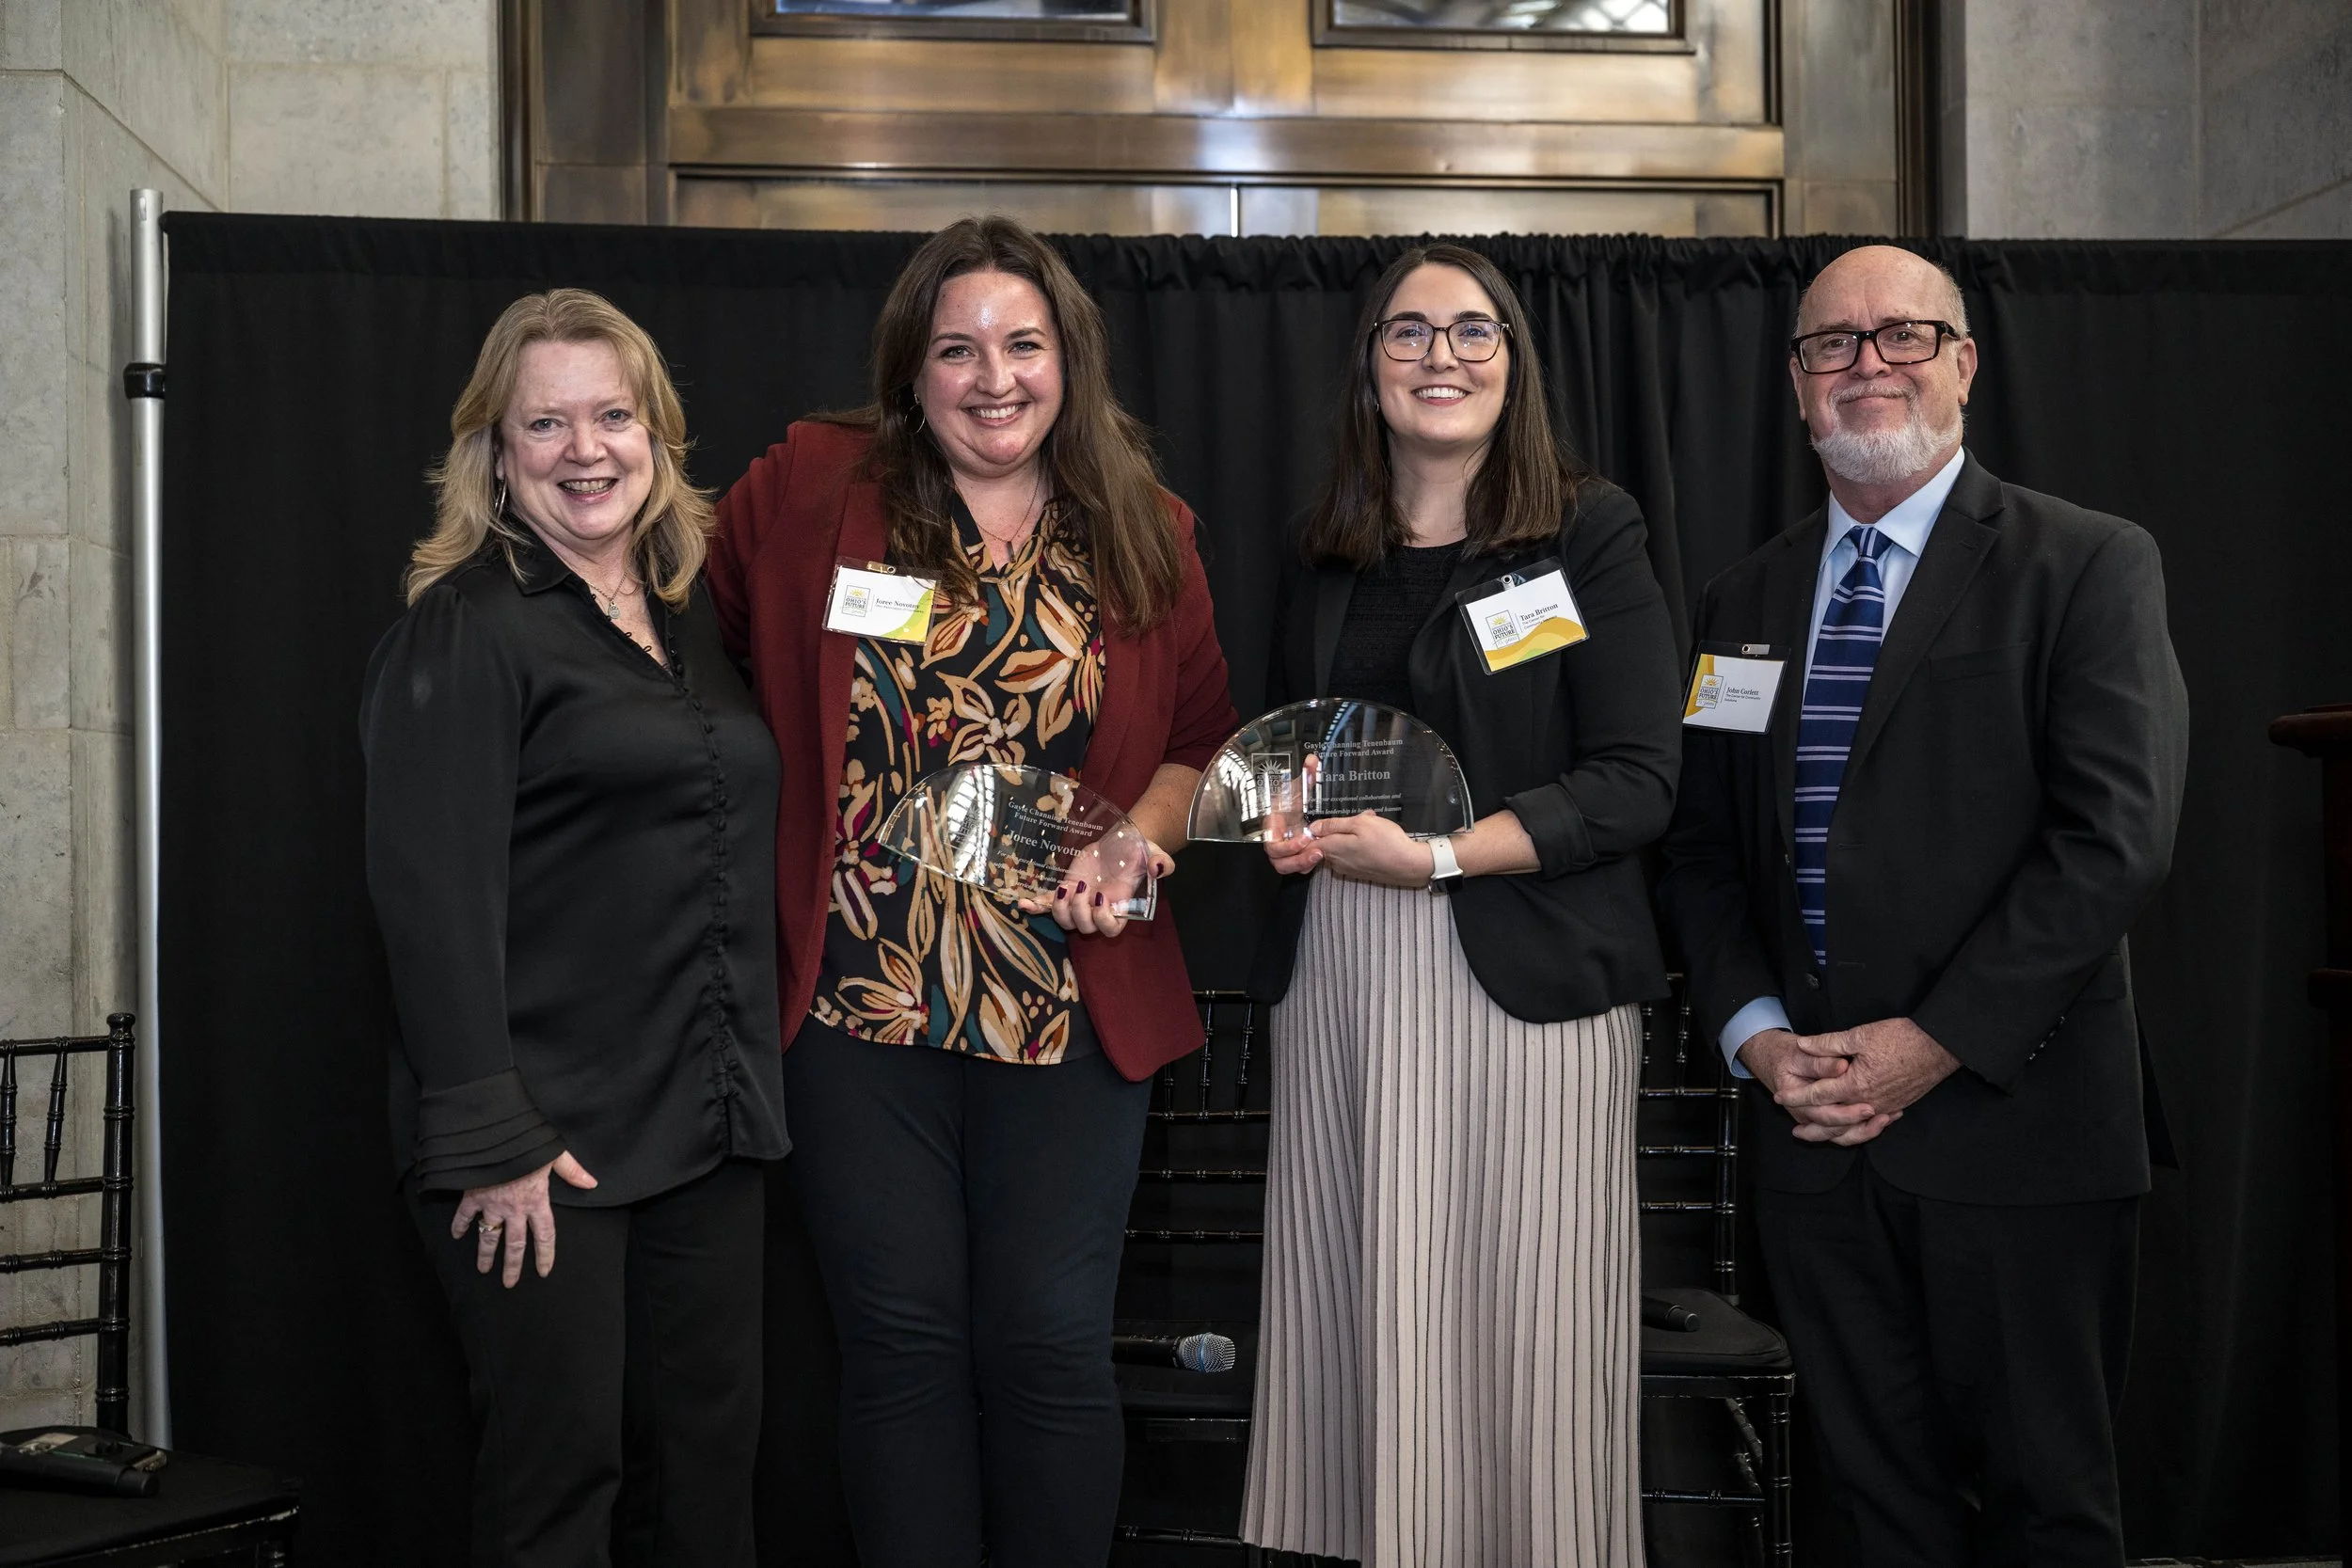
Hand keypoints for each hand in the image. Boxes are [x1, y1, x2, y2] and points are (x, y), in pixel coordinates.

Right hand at [451, 1151, 597, 1287]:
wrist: (497, 1137)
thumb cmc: (527, 1145)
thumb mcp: (555, 1155)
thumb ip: (572, 1171)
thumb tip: (591, 1183)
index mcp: (536, 1201)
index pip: (544, 1235)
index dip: (545, 1254)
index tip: (544, 1271)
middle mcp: (514, 1209)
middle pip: (515, 1244)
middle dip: (512, 1266)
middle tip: (509, 1283)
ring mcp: (492, 1204)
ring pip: (489, 1236)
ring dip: (485, 1254)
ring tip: (484, 1269)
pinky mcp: (473, 1196)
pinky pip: (464, 1215)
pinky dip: (459, 1225)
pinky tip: (456, 1236)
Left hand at [1020, 839, 1174, 939]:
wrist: (1120, 841)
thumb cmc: (1139, 850)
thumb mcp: (1155, 852)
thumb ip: (1162, 862)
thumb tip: (1159, 869)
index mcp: (1121, 906)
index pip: (1112, 928)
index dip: (1104, 920)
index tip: (1101, 898)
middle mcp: (1099, 909)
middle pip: (1085, 928)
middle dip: (1079, 911)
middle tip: (1082, 888)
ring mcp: (1079, 902)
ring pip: (1065, 921)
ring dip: (1060, 910)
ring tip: (1063, 889)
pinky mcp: (1065, 891)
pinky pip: (1047, 905)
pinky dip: (1035, 907)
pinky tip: (1023, 904)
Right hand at [1262, 754, 1321, 876]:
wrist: (1294, 807)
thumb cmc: (1293, 798)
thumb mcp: (1300, 787)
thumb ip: (1306, 774)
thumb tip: (1312, 760)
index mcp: (1272, 825)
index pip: (1271, 842)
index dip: (1286, 846)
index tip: (1305, 838)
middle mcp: (1275, 839)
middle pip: (1277, 859)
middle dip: (1296, 859)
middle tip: (1317, 851)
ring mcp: (1283, 849)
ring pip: (1285, 866)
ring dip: (1301, 863)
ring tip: (1320, 856)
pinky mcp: (1292, 855)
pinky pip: (1294, 867)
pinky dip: (1305, 865)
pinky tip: (1319, 859)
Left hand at [1305, 813, 1437, 888]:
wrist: (1409, 865)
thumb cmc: (1386, 841)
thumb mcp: (1360, 823)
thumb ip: (1333, 825)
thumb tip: (1313, 828)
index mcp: (1332, 849)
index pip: (1307, 845)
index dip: (1307, 834)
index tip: (1316, 824)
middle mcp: (1336, 862)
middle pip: (1324, 844)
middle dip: (1335, 829)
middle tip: (1355, 818)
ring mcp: (1347, 869)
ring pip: (1339, 848)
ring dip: (1348, 836)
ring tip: (1369, 824)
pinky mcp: (1359, 872)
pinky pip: (1349, 855)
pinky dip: (1356, 845)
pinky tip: (1373, 837)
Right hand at [1737, 1027, 1898, 1145]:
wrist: (1773, 1059)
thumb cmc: (1786, 1055)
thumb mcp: (1799, 1054)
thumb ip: (1820, 1062)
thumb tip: (1842, 1067)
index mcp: (1796, 1102)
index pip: (1824, 1115)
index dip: (1847, 1114)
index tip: (1869, 1107)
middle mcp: (1806, 1116)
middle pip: (1836, 1132)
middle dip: (1863, 1127)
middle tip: (1884, 1116)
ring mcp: (1818, 1119)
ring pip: (1844, 1136)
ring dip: (1867, 1131)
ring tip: (1888, 1118)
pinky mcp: (1828, 1117)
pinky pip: (1848, 1130)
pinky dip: (1867, 1126)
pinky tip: (1887, 1115)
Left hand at [1774, 1017, 1959, 1145]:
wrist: (1939, 1045)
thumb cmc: (1901, 1037)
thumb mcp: (1860, 1035)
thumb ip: (1829, 1043)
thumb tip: (1803, 1045)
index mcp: (1855, 1084)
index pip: (1818, 1095)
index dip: (1796, 1096)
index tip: (1779, 1097)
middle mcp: (1869, 1101)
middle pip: (1834, 1122)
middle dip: (1813, 1128)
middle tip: (1796, 1131)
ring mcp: (1885, 1106)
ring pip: (1854, 1128)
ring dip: (1835, 1133)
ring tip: (1822, 1135)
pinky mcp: (1898, 1105)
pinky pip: (1873, 1125)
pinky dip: (1859, 1130)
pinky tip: (1852, 1127)